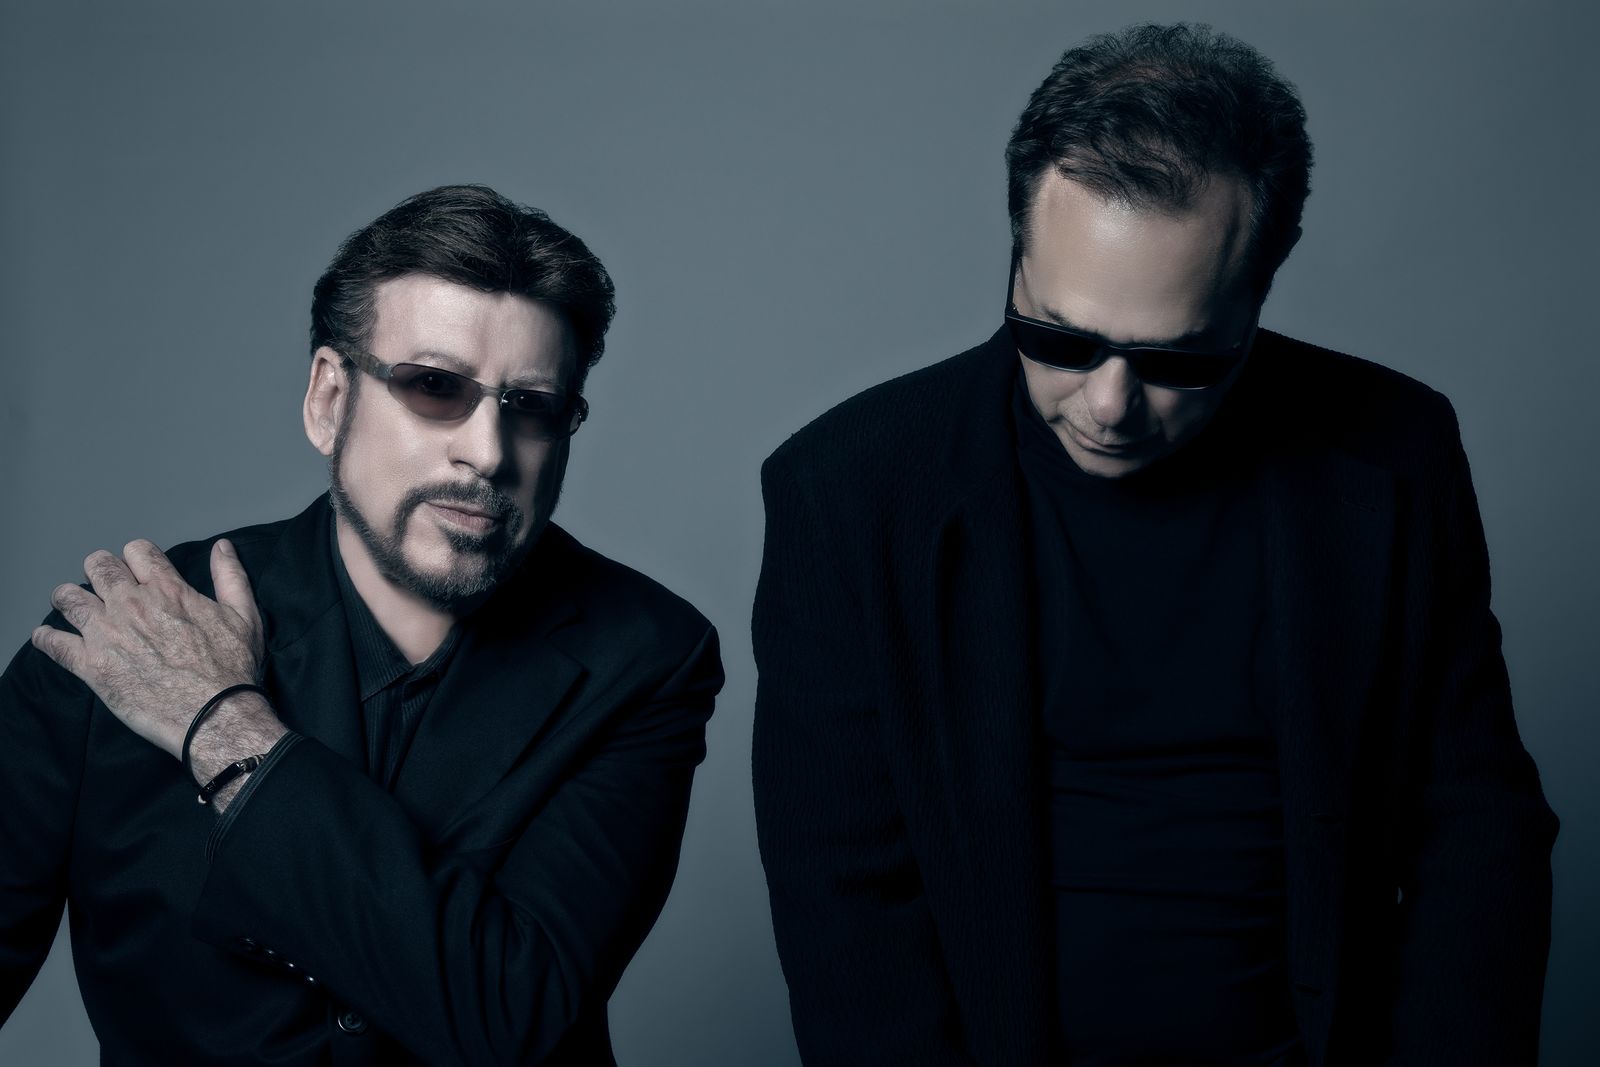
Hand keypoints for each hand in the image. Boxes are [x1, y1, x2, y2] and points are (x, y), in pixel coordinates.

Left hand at [32, 538, 267, 759]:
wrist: (214, 715)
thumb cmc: (232, 668)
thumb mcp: (245, 616)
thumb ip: (231, 577)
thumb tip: (221, 547)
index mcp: (167, 589)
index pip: (137, 551)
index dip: (136, 556)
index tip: (136, 568)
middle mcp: (131, 604)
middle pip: (98, 567)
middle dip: (100, 570)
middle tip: (103, 585)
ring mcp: (107, 634)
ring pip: (68, 598)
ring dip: (69, 598)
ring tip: (73, 607)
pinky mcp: (90, 665)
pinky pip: (53, 643)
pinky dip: (46, 638)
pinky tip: (48, 638)